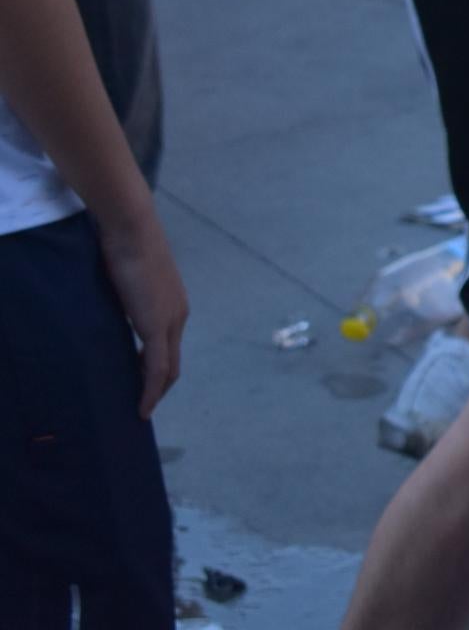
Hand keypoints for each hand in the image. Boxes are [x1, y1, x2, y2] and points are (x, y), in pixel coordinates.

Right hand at [98, 211, 187, 415]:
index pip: (169, 346)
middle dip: (159, 386)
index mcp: (174, 304)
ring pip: (167, 369)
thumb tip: (115, 310)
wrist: (132, 231)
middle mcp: (178, 315)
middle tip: (142, 405)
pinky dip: (151, 391)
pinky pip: (156, 369)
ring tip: (140, 411)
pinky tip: (142, 408)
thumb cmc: (124, 249)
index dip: (157, 368)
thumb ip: (128, 300)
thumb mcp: (128, 281)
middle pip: (173, 362)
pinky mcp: (157, 327)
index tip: (141, 384)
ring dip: (155, 392)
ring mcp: (171, 321)